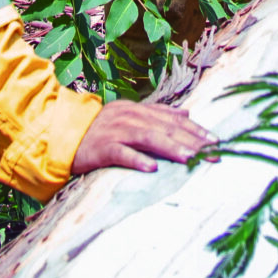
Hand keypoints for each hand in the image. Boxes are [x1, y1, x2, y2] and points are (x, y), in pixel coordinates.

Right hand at [70, 99, 212, 175]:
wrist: (62, 135)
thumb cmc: (99, 130)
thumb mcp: (129, 116)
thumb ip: (157, 114)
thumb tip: (186, 114)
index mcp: (138, 110)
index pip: (173, 119)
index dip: (195, 130)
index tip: (216, 141)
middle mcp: (129, 117)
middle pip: (166, 128)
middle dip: (192, 141)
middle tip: (213, 153)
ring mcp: (115, 131)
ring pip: (149, 138)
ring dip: (172, 148)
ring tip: (192, 159)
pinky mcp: (102, 148)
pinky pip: (122, 154)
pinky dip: (137, 160)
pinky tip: (152, 168)